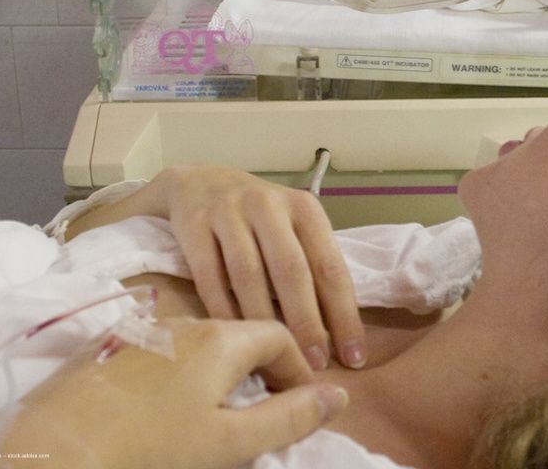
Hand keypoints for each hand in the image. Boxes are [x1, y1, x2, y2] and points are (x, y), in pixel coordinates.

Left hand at [0, 319, 347, 468]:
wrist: (50, 451)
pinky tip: (166, 408)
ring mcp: (143, 332)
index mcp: (220, 338)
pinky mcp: (109, 348)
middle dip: (261, 370)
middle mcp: (184, 322)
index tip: (300, 405)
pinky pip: (164, 351)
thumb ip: (288, 418)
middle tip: (264, 413)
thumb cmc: (150, 449)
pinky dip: (182, 373)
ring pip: (201, 343)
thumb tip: (336, 397)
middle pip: (240, 335)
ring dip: (221, 371)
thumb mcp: (229, 442)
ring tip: (217, 413)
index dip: (297, 370)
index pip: (278, 335)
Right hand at [136, 165, 365, 369]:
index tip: (354, 356)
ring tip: (274, 359)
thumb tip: (340, 332)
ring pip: (248, 275)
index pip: (330, 265)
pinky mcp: (193, 224)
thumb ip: (312, 266)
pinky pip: (209, 276)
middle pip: (292, 270)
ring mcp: (229, 211)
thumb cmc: (258, 218)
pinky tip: (234, 339)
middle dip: (306, 322)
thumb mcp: (291, 228)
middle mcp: (269, 205)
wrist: (198, 182)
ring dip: (264, 322)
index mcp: (304, 208)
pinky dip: (222, 311)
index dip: (345, 314)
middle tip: (314, 364)